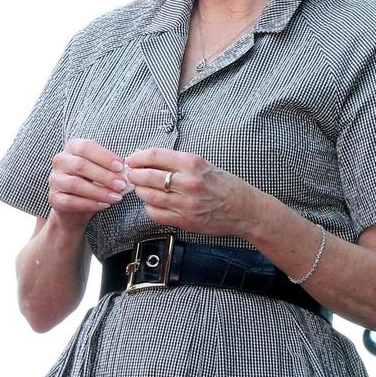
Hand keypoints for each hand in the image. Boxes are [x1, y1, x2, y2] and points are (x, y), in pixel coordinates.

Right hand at [49, 138, 127, 227]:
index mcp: (72, 148)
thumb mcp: (101, 171)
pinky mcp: (54, 198)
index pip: (86, 147)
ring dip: (99, 191)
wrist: (75, 208)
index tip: (121, 167)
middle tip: (122, 184)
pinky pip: (71, 201)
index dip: (104, 156)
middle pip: (81, 165)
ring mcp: (55, 180)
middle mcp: (60, 161)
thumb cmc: (92, 183)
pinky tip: (104, 205)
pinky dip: (90, 204)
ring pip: (75, 184)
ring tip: (116, 197)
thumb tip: (127, 171)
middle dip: (104, 175)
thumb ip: (111, 168)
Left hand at [125, 148, 262, 237]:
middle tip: (131, 175)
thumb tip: (146, 158)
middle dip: (134, 175)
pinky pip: (154, 214)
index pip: (154, 156)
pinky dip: (149, 207)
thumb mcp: (203, 165)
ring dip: (139, 191)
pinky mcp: (184, 220)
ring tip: (141, 188)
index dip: (137, 157)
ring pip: (147, 195)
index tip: (130, 160)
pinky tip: (152, 203)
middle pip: (146, 176)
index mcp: (192, 163)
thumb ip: (176, 162)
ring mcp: (185, 203)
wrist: (244, 210)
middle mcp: (188, 182)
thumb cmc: (223, 185)